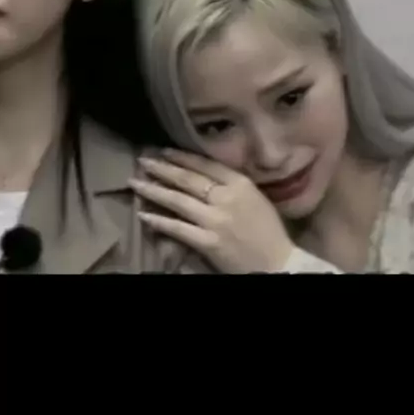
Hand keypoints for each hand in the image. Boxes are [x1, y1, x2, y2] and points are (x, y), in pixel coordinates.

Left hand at [130, 148, 293, 273]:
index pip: (205, 164)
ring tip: (135, 183)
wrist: (278, 264)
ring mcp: (216, 220)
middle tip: (142, 161)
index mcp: (241, 183)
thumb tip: (204, 173)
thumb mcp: (255, 197)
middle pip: (188, 179)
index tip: (163, 151)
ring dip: (154, 190)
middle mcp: (226, 197)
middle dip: (162, 168)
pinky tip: (143, 214)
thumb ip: (232, 184)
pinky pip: (178, 229)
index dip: (181, 157)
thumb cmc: (269, 231)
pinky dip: (159, 221)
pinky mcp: (209, 242)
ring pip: (178, 201)